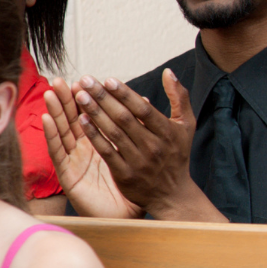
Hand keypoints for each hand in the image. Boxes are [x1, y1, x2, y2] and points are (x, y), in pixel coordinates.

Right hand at [42, 80, 138, 217]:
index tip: (85, 80)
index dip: (86, 99)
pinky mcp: (67, 174)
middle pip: (72, 120)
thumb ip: (140, 128)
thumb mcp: (137, 154)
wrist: (126, 216)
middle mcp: (84, 150)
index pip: (91, 115)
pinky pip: (58, 152)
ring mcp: (74, 161)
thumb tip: (146, 102)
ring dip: (55, 111)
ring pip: (62, 132)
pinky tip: (48, 119)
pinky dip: (52, 134)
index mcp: (100, 143)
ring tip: (51, 92)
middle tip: (62, 80)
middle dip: (66, 100)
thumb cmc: (130, 187)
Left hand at [72, 72, 203, 217]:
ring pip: (114, 133)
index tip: (108, 79)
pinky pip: (107, 151)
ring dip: (95, 113)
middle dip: (104, 97)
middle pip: (125, 118)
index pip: (143, 109)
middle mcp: (154, 146)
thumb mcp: (186, 125)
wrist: (173, 194)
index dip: (125, 94)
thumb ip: (179, 97)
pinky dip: (94, 135)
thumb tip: (168, 72)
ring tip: (80, 96)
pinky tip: (81, 121)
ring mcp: (139, 161)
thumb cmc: (177, 155)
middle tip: (86, 81)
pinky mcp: (125, 175)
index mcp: (168, 132)